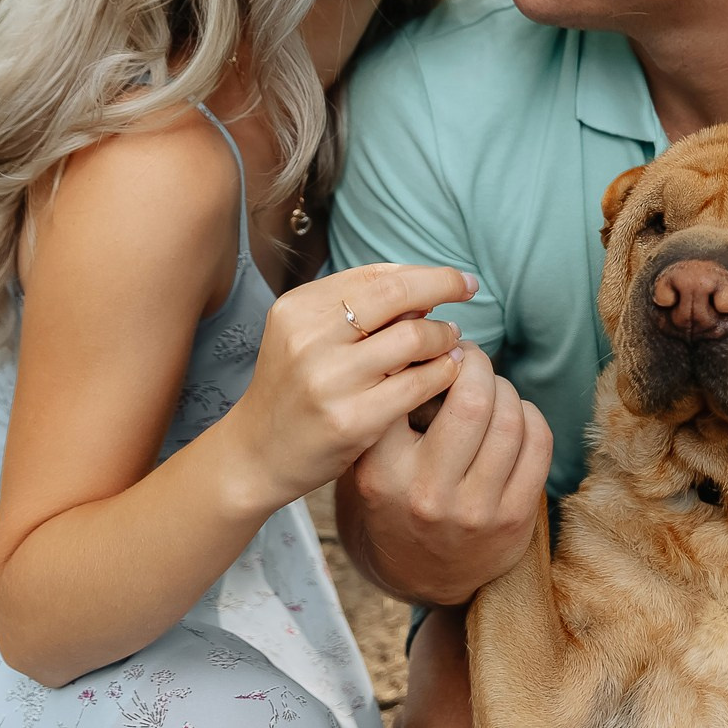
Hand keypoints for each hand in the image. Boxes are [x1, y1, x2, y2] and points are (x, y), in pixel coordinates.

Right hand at [222, 263, 474, 510]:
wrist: (258, 454)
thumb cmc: (295, 389)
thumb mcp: (307, 336)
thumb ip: (357, 308)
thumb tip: (425, 290)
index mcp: (298, 309)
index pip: (374, 275)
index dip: (423, 273)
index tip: (455, 279)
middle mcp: (309, 338)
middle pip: (396, 294)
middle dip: (444, 285)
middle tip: (469, 289)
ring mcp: (329, 380)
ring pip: (412, 337)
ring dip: (444, 335)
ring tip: (452, 340)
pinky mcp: (351, 420)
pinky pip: (416, 385)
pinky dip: (443, 372)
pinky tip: (449, 371)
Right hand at [343, 342, 552, 605]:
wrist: (415, 577)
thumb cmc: (389, 500)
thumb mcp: (363, 459)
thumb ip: (383, 407)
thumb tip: (420, 336)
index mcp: (382, 473)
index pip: (409, 393)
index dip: (429, 358)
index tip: (434, 351)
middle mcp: (428, 495)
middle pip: (472, 400)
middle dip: (477, 365)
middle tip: (469, 358)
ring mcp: (476, 511)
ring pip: (510, 419)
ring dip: (504, 389)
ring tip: (490, 386)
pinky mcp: (514, 520)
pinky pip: (538, 444)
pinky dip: (529, 415)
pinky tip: (513, 415)